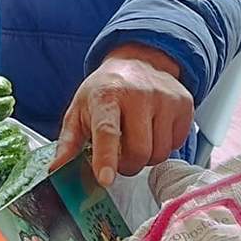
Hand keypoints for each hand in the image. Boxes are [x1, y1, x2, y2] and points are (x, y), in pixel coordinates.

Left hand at [52, 44, 194, 184]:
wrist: (139, 62)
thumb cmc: (105, 90)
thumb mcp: (79, 110)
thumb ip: (68, 142)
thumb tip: (55, 170)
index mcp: (106, 96)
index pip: (107, 131)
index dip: (106, 157)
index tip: (105, 179)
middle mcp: (138, 95)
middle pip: (138, 151)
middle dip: (127, 165)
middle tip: (119, 157)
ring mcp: (165, 99)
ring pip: (159, 153)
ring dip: (146, 158)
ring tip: (135, 140)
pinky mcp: (184, 105)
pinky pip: (176, 145)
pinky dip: (163, 146)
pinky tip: (153, 131)